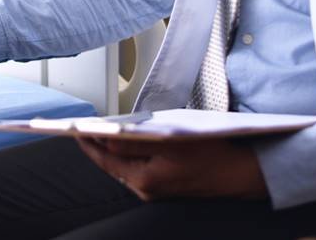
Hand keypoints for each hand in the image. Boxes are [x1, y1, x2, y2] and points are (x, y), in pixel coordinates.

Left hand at [76, 137, 267, 200]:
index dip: (88, 143)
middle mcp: (146, 189)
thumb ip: (135, 142)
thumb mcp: (170, 141)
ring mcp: (154, 190)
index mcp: (145, 180)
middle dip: (98, 144)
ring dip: (112, 148)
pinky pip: (136, 168)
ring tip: (100, 130)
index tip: (72, 129)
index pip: (105, 160)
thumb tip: (107, 140)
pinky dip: (128, 154)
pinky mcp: (162, 186)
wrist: (242, 173)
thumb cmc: (211, 154)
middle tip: (83, 126)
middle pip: (111, 164)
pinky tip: (126, 141)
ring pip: (123, 166)